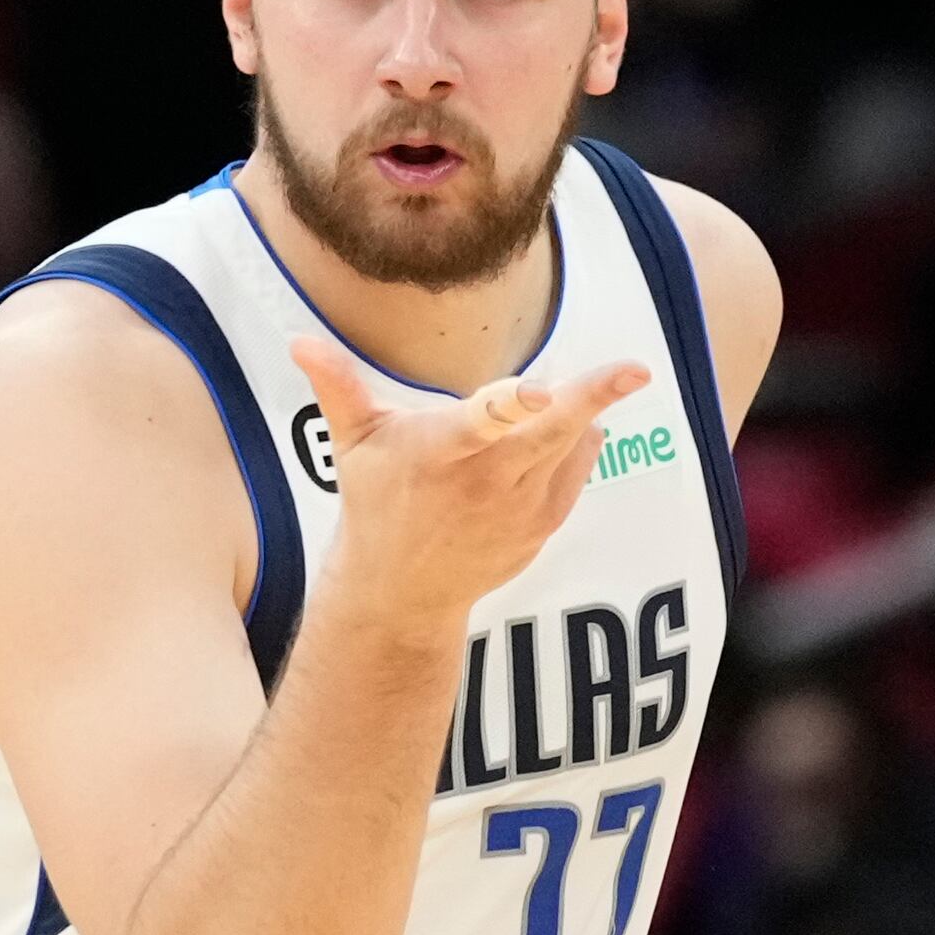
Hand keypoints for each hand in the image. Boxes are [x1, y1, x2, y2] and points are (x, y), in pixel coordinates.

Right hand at [292, 338, 649, 620]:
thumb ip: (337, 386)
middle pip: (547, 435)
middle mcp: (485, 482)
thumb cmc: (375, 503)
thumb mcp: (352, 444)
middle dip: (592, 399)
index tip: (540, 386)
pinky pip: (575, 474)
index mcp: (441, 453)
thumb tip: (300, 341)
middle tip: (633, 370)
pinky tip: (574, 425)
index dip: (513, 404)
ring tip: (589, 385)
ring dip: (583, 414)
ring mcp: (518, 509)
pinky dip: (580, 446)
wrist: (400, 592)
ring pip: (570, 450)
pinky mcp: (540, 527)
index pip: (482, 421)